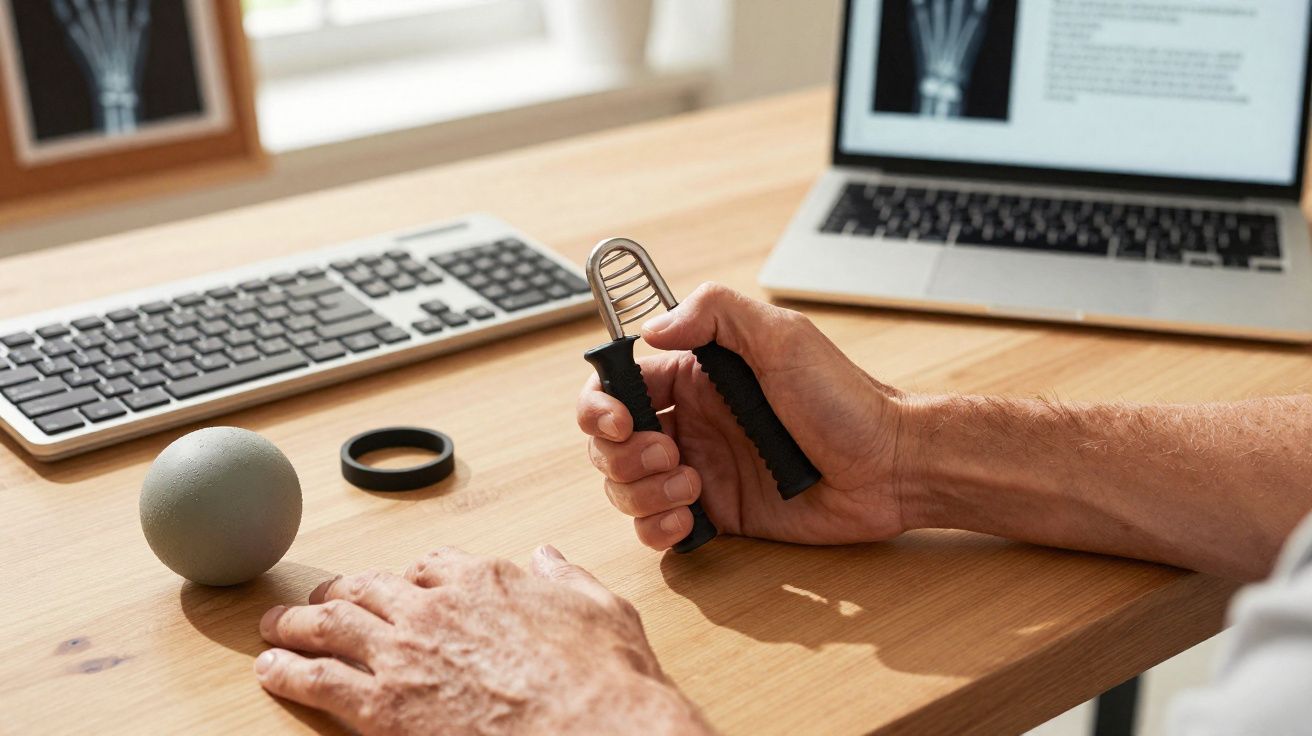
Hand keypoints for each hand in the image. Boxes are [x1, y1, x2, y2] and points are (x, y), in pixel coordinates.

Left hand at [254, 546, 709, 734]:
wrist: (590, 728)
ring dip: (297, 622)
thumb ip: (565, 579)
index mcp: (484, 580)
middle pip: (369, 588)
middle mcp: (434, 607)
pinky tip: (271, 669)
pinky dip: (287, 671)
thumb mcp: (600, 608)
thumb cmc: (603, 677)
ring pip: (332, 625)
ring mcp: (404, 654)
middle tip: (318, 599)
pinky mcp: (383, 707)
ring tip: (276, 625)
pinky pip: (318, 680)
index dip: (411, 576)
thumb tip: (547, 558)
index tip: (403, 584)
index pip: (432, 565)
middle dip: (339, 591)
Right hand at [577, 283, 910, 549]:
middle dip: (621, 453)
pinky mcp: (716, 514)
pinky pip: (657, 526)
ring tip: (691, 488)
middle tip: (668, 455)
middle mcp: (692, 421)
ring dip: (639, 492)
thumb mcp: (784, 337)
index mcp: (698, 376)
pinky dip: (655, 528)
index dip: (602, 404)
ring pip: (625, 485)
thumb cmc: (847, 400)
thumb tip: (651, 329)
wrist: (891, 468)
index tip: (619, 420)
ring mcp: (701, 469)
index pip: (619, 384)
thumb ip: (715, 313)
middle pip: (610, 441)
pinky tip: (685, 520)